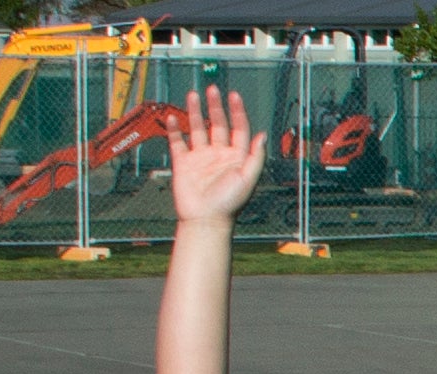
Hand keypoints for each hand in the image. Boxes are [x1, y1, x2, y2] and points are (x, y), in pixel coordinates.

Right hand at [165, 88, 265, 224]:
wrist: (205, 220)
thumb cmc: (229, 203)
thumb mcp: (248, 178)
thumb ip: (255, 156)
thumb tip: (262, 135)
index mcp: (236, 157)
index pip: (239, 129)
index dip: (237, 112)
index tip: (234, 95)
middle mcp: (219, 155)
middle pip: (218, 124)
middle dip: (216, 106)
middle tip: (212, 89)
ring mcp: (200, 157)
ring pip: (198, 128)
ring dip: (196, 112)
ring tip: (193, 95)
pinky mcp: (183, 163)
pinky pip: (178, 142)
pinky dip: (175, 129)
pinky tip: (174, 117)